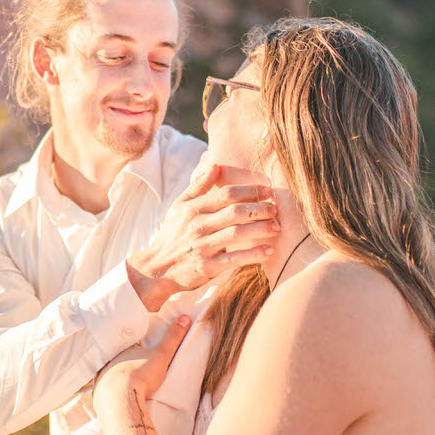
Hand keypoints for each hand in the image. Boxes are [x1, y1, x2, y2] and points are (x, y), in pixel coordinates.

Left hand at [95, 315, 190, 416]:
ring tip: (125, 382)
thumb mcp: (161, 354)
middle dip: (122, 361)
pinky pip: (104, 392)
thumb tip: (184, 317)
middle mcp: (108, 363)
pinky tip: (116, 396)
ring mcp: (101, 379)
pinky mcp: (100, 395)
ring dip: (116, 377)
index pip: (126, 343)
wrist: (123, 401)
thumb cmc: (140, 375)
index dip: (132, 344)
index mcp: (121, 351)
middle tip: (132, 366)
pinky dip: (110, 393)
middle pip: (116, 359)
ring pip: (108, 375)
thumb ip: (172, 337)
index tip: (138, 346)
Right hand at [126, 163, 278, 310]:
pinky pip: (234, 259)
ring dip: (260, 229)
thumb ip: (199, 186)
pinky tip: (269, 251)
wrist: (156, 268)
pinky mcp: (207, 267)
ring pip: (237, 233)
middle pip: (235, 212)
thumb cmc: (172, 235)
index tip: (268, 191)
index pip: (226, 194)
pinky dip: (253, 255)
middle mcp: (198, 225)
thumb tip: (216, 165)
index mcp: (193, 208)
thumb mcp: (179, 207)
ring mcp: (203, 246)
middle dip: (260, 209)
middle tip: (276, 209)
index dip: (250, 191)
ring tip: (277, 227)